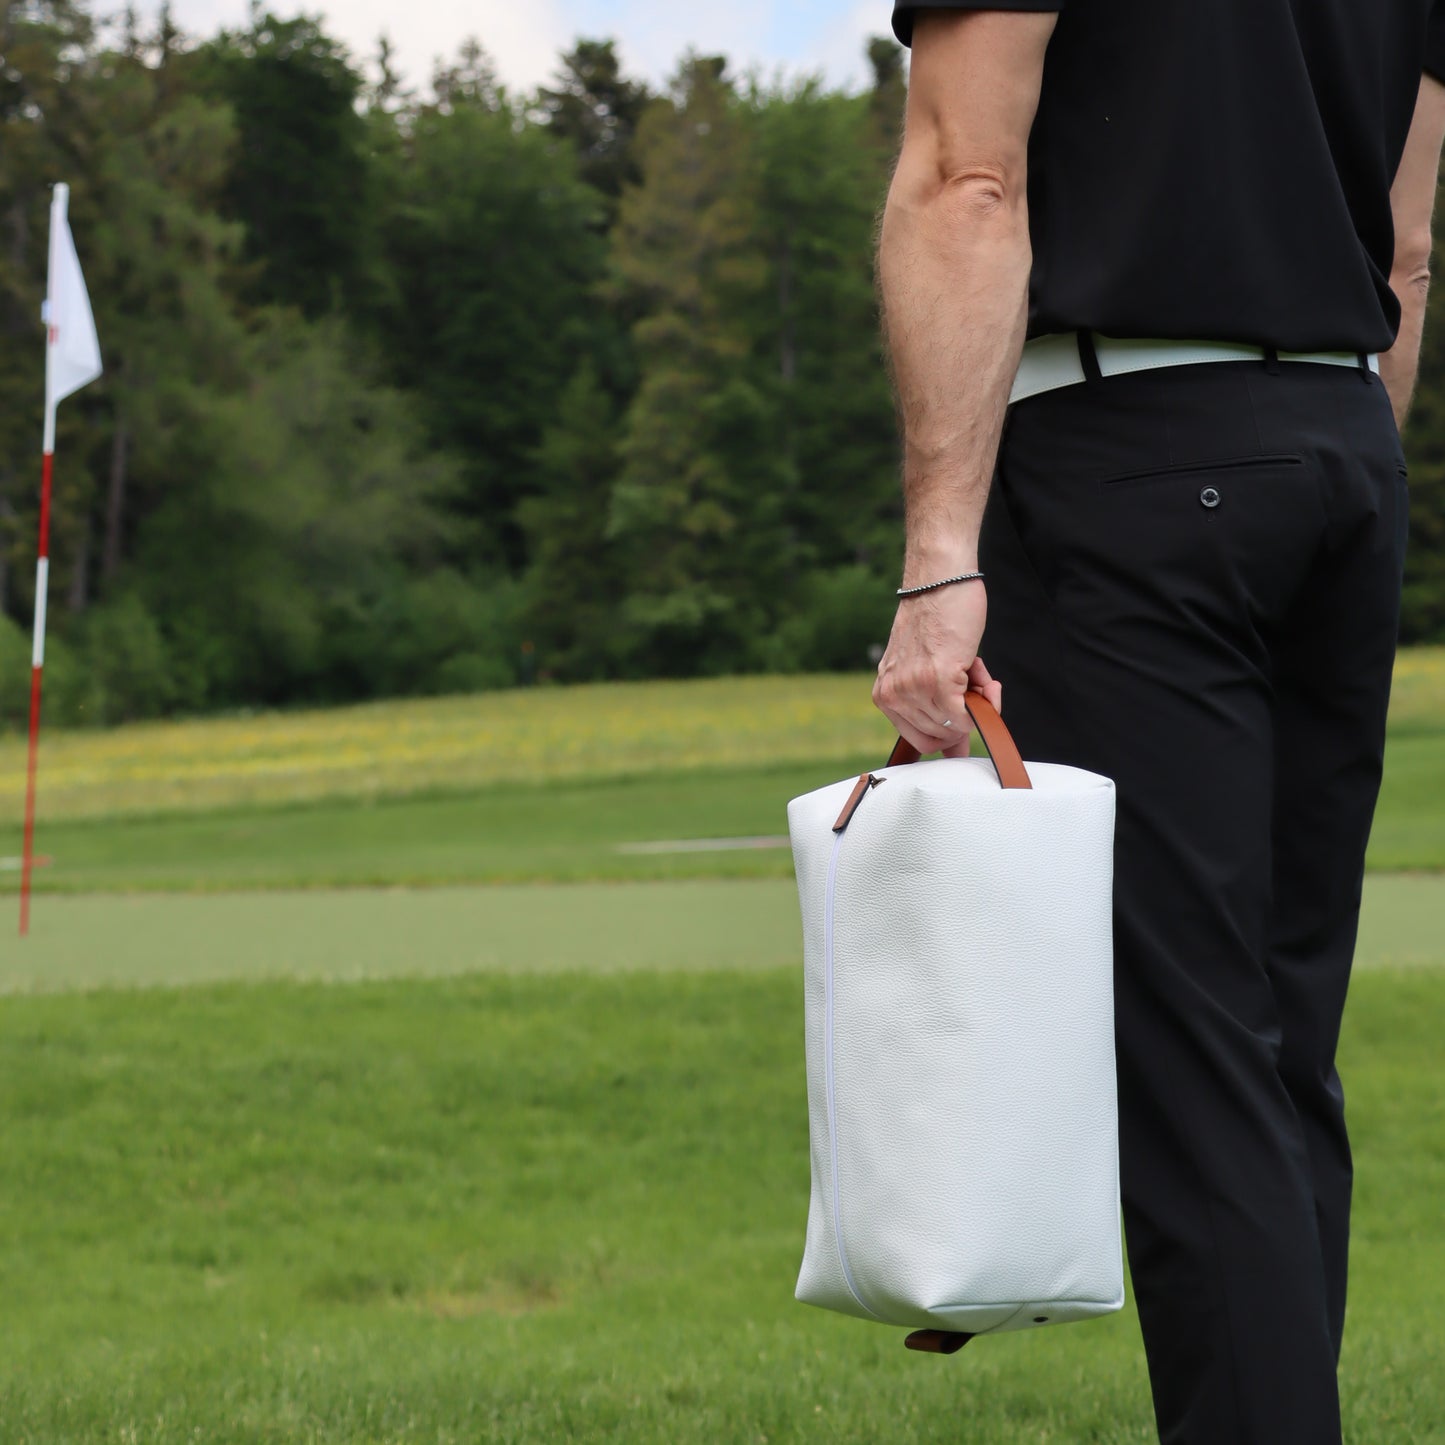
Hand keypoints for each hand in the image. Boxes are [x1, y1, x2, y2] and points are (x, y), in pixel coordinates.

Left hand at [872, 579, 1001, 758]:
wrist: (939, 580)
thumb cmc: (935, 618)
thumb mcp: (925, 669)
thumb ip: (936, 710)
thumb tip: (956, 750)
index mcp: (885, 695)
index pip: (920, 740)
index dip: (950, 732)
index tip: (965, 716)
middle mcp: (894, 695)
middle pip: (943, 734)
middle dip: (967, 713)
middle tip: (972, 681)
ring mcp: (914, 689)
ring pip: (958, 724)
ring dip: (979, 699)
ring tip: (973, 668)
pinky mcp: (937, 679)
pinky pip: (968, 715)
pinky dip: (986, 702)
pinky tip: (985, 679)